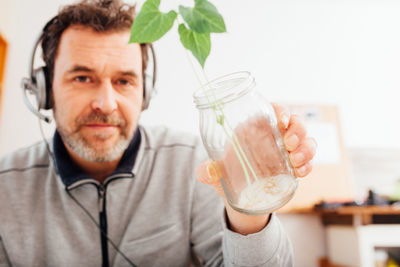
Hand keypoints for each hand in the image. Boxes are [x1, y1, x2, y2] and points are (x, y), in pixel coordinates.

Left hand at [196, 103, 316, 233]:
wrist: (241, 200)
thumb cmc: (228, 176)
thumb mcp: (217, 173)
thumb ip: (208, 171)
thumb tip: (206, 172)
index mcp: (254, 129)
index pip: (272, 110)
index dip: (281, 111)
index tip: (282, 121)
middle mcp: (273, 137)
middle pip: (295, 122)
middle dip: (298, 130)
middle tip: (289, 144)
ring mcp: (286, 151)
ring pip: (305, 139)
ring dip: (306, 147)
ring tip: (295, 161)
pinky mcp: (293, 166)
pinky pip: (308, 160)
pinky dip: (308, 164)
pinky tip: (300, 172)